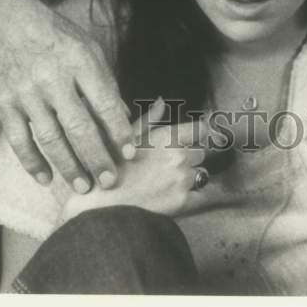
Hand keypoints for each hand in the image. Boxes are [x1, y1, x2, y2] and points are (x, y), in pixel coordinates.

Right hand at [0, 0, 133, 192]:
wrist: (7, 21)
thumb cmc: (56, 36)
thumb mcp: (89, 48)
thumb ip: (105, 82)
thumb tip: (123, 117)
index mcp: (80, 61)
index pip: (104, 103)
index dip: (119, 131)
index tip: (130, 153)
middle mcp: (53, 78)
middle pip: (78, 126)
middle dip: (96, 158)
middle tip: (110, 181)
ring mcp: (26, 92)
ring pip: (49, 138)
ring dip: (68, 166)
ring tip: (83, 186)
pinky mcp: (4, 103)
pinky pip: (19, 139)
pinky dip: (32, 162)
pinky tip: (46, 178)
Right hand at [61, 98, 209, 221]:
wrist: (100, 205)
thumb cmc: (110, 168)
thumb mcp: (127, 138)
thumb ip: (149, 119)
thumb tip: (161, 101)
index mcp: (167, 137)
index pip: (202, 129)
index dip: (201, 133)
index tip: (198, 137)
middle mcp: (179, 156)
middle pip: (202, 152)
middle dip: (193, 157)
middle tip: (178, 165)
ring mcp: (182, 179)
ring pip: (203, 174)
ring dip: (195, 176)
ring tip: (177, 182)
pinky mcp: (183, 203)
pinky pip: (206, 197)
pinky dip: (206, 196)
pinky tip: (202, 197)